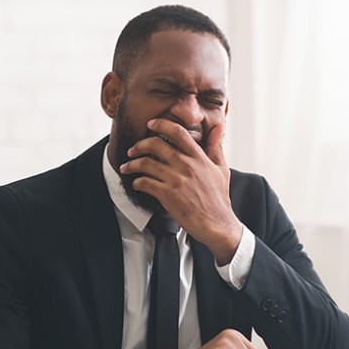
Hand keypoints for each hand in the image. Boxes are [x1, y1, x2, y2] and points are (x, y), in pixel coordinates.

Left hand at [119, 119, 241, 263]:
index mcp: (198, 157)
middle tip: (133, 150)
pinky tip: (136, 183)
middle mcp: (186, 165)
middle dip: (139, 145)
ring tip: (127, 167)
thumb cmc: (218, 198)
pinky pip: (145, 183)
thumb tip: (219, 127)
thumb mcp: (221, 169)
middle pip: (155, 145)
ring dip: (132, 164)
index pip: (178, 132)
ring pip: (146, 164)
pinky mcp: (167, 195)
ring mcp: (176, 180)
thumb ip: (216, 146)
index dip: (161, 125)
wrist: (216, 224)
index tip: (151, 124)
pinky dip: (137, 182)